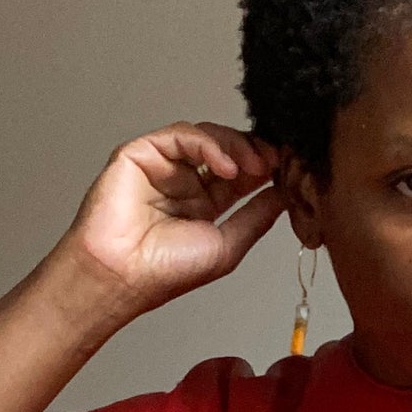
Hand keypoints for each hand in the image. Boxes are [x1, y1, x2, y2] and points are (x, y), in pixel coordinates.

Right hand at [56, 120, 285, 319]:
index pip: (239, 175)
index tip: (289, 169)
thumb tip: (284, 195)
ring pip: (205, 138)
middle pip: (225, 151)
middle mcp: (183, 182)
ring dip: (236, 146)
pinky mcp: (141, 153)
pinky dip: (208, 144)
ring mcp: (162, 166)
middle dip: (254, 152)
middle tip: (276, 161)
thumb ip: (256, 217)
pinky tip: (226, 165)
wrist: (122, 275)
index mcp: (202, 205)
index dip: (265, 168)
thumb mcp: (228, 246)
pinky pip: (180, 135)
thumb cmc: (164, 272)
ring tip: (256, 165)